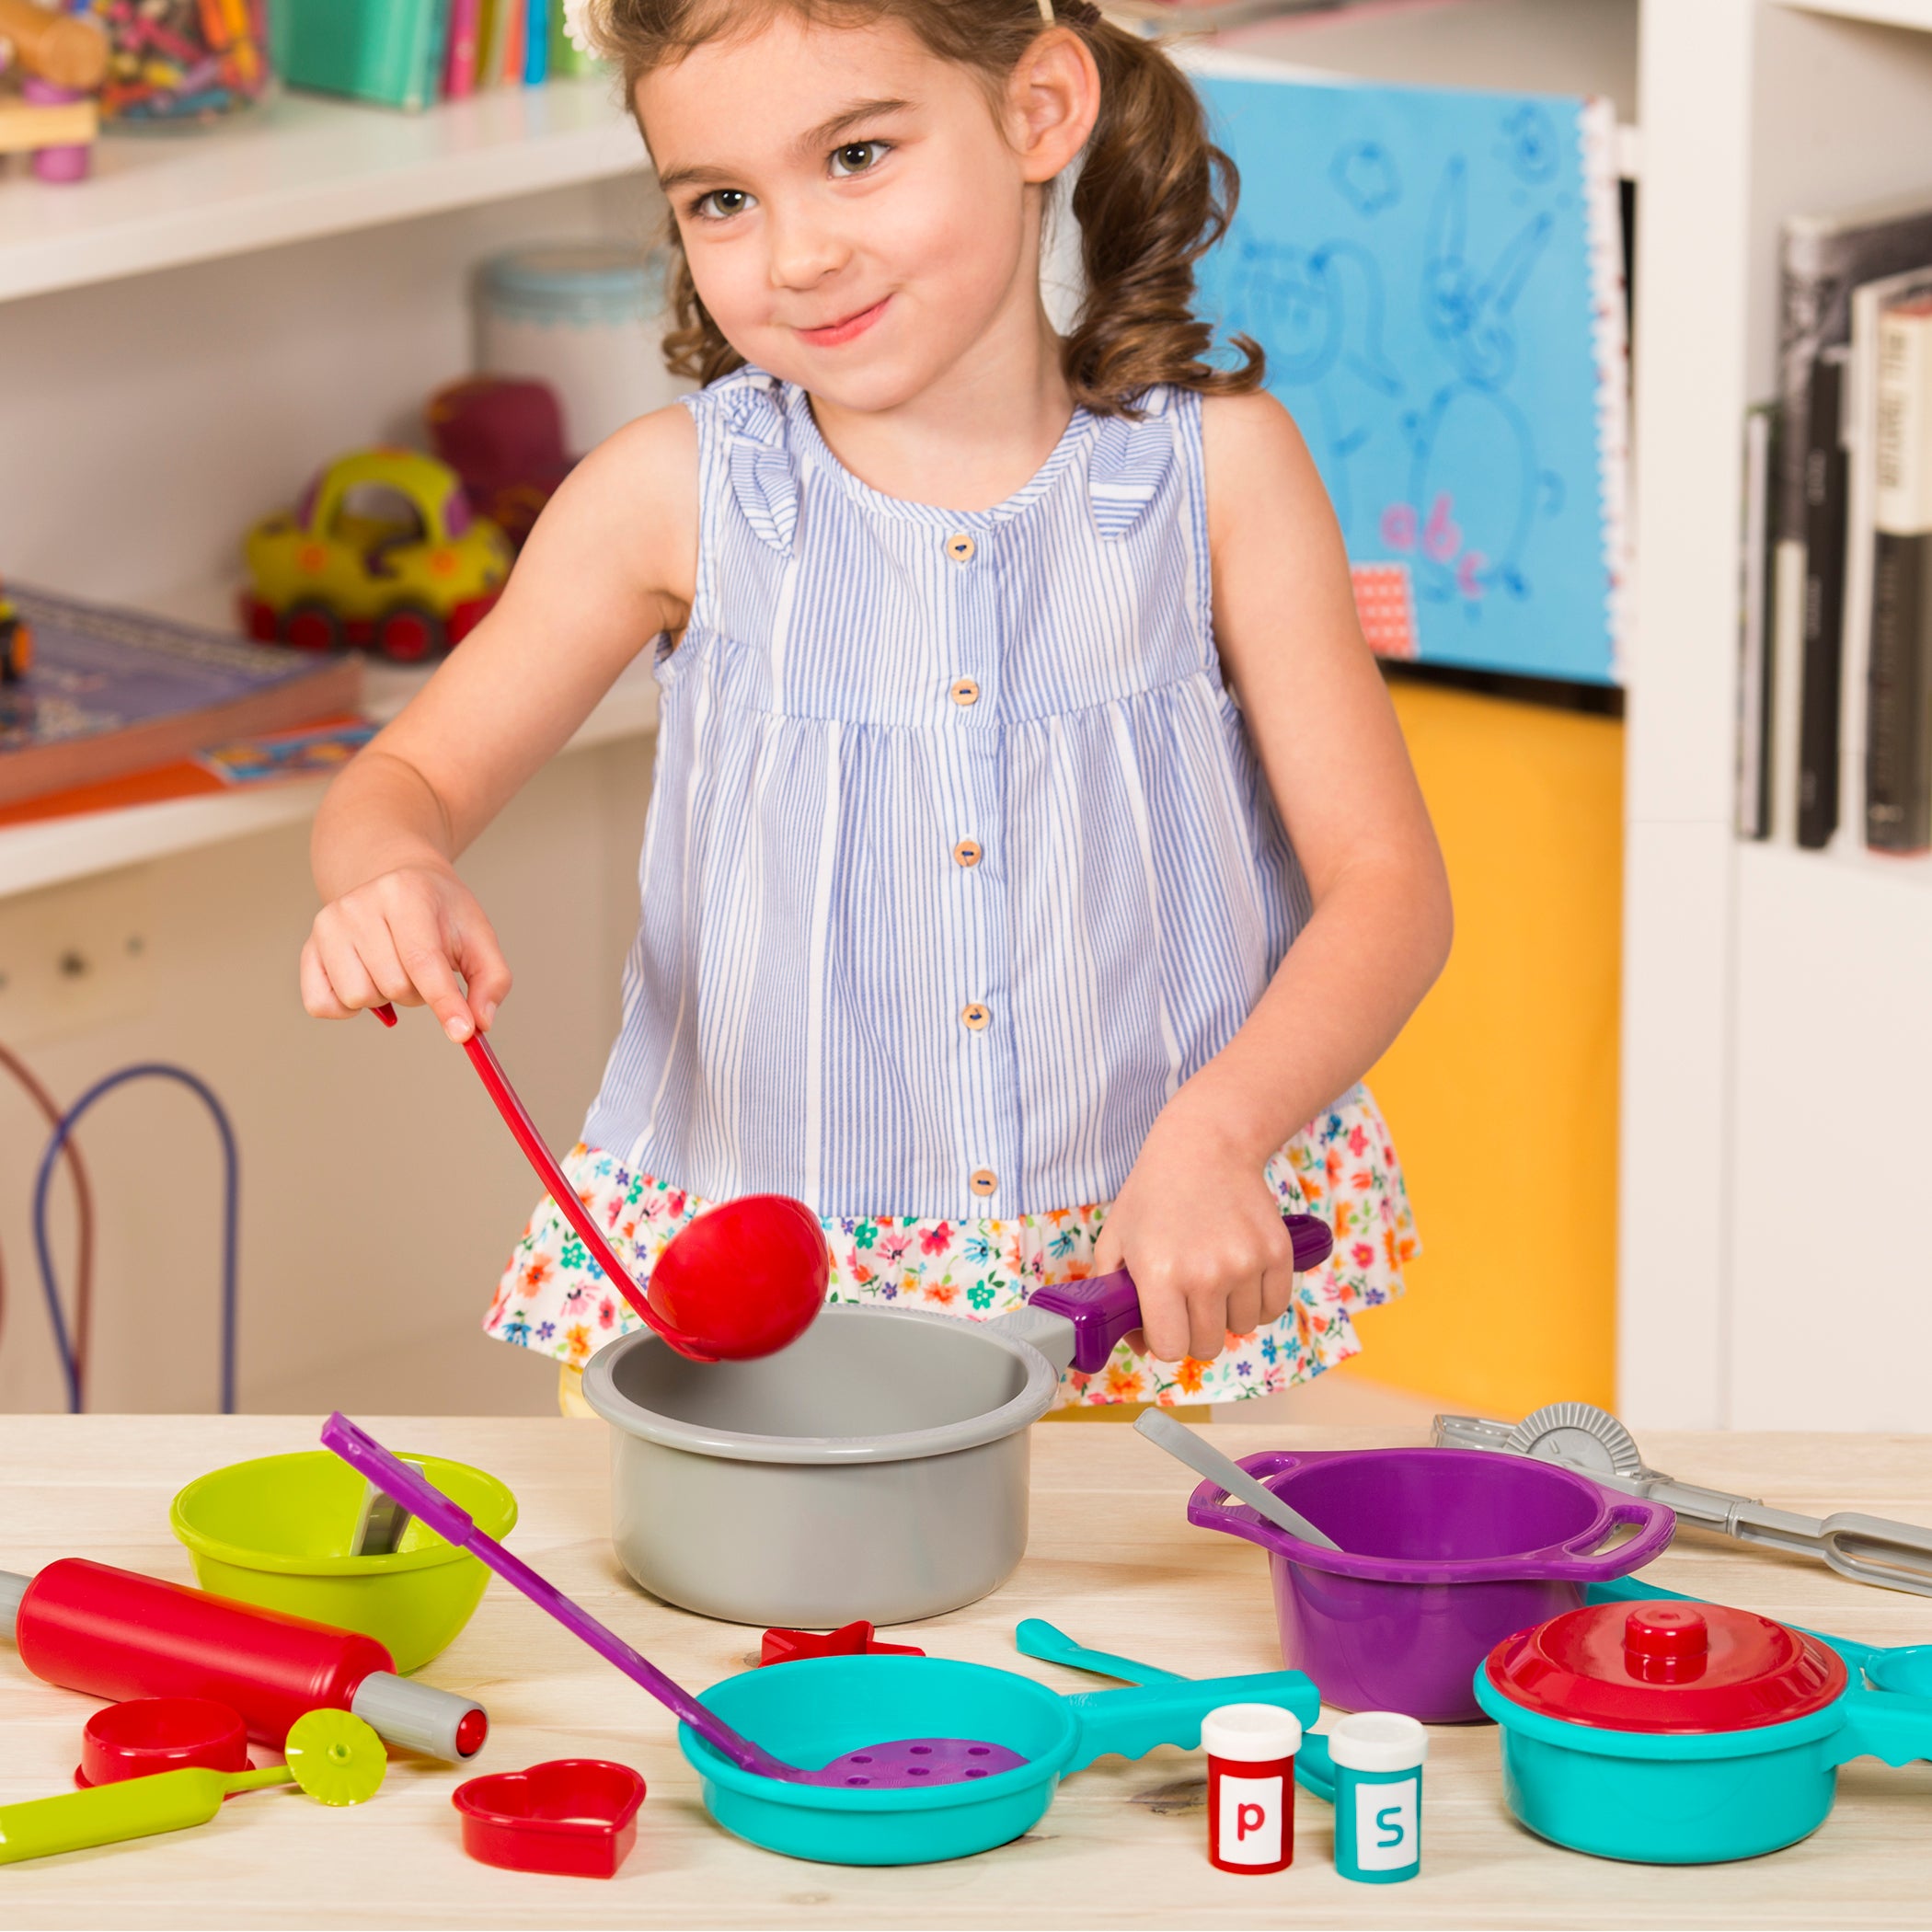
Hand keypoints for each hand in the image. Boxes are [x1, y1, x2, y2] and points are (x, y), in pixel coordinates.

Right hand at [300, 864, 510, 1041]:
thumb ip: (491, 980)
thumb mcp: (478, 935)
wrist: (397, 879)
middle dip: (418, 992)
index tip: (462, 1033)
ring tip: (394, 968)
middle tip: (422, 968)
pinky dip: (347, 1008)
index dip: (444, 1002)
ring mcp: (327, 925)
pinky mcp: (309, 949)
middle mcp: (358, 905)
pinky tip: (366, 981)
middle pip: (393, 986)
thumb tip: (479, 1024)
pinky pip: (321, 1004)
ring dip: (385, 998)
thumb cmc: (439, 912)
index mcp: (405, 894)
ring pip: (358, 998)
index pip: (422, 960)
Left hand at [1094, 1100, 1295, 1362]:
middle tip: (1188, 1300)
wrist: (1204, 1146)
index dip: (1164, 1339)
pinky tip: (1241, 1276)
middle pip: (1207, 1346)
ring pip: (1242, 1328)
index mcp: (1159, 1275)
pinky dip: (1258, 1301)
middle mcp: (1205, 1276)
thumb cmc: (1153, 1193)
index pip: (1169, 1349)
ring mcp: (1245, 1265)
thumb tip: (1140, 1342)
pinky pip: (1272, 1308)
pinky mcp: (1277, 1254)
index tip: (1164, 1320)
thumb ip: (1114, 1294)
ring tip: (1214, 1278)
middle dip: (1194, 1330)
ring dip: (1227, 1313)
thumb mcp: (1115, 1238)